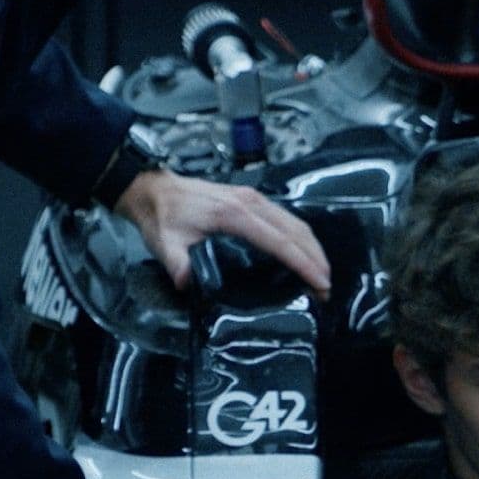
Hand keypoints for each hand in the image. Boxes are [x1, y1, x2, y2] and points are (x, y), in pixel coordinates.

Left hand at [116, 169, 331, 298]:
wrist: (152, 189)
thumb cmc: (161, 216)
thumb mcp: (164, 243)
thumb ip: (177, 264)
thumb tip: (187, 283)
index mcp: (235, 215)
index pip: (280, 242)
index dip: (303, 265)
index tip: (320, 285)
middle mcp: (251, 203)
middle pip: (297, 232)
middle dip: (317, 260)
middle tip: (326, 289)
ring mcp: (254, 199)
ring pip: (296, 223)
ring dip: (313, 248)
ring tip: (322, 274)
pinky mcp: (252, 199)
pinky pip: (286, 218)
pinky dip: (301, 238)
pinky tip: (305, 253)